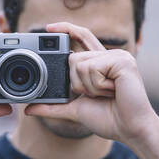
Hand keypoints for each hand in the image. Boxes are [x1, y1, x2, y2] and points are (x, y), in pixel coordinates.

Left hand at [26, 22, 158, 158]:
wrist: (129, 130)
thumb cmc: (108, 118)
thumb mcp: (74, 110)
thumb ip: (53, 106)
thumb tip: (29, 109)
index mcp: (101, 63)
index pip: (81, 37)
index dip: (66, 29)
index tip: (48, 28)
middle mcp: (109, 56)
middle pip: (73, 57)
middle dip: (77, 83)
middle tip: (97, 94)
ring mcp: (117, 56)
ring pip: (80, 64)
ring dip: (88, 87)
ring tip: (107, 93)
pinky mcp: (122, 61)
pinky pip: (93, 68)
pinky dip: (97, 86)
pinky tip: (113, 91)